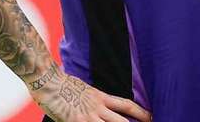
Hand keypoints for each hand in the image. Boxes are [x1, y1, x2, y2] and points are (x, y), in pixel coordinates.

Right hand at [30, 67, 151, 121]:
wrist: (48, 81)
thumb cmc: (62, 83)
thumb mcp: (84, 89)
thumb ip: (94, 99)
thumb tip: (101, 105)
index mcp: (100, 97)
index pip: (125, 105)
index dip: (140, 112)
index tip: (151, 117)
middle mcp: (97, 108)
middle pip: (122, 121)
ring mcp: (87, 117)